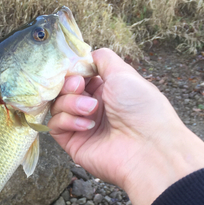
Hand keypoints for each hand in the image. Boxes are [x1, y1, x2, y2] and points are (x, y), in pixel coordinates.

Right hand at [49, 48, 203, 204]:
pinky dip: (67, 121)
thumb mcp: (123, 73)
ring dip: (70, 103)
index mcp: (106, 90)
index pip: (77, 75)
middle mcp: (92, 107)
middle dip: (69, 85)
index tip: (78, 71)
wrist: (148, 148)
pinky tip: (87, 125)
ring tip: (91, 110)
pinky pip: (55, 125)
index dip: (73, 71)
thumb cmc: (142, 109)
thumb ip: (102, 59)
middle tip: (80, 86)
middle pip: (64, 89)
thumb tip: (86, 56)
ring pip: (57, 106)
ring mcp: (81, 126)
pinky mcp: (73, 143)